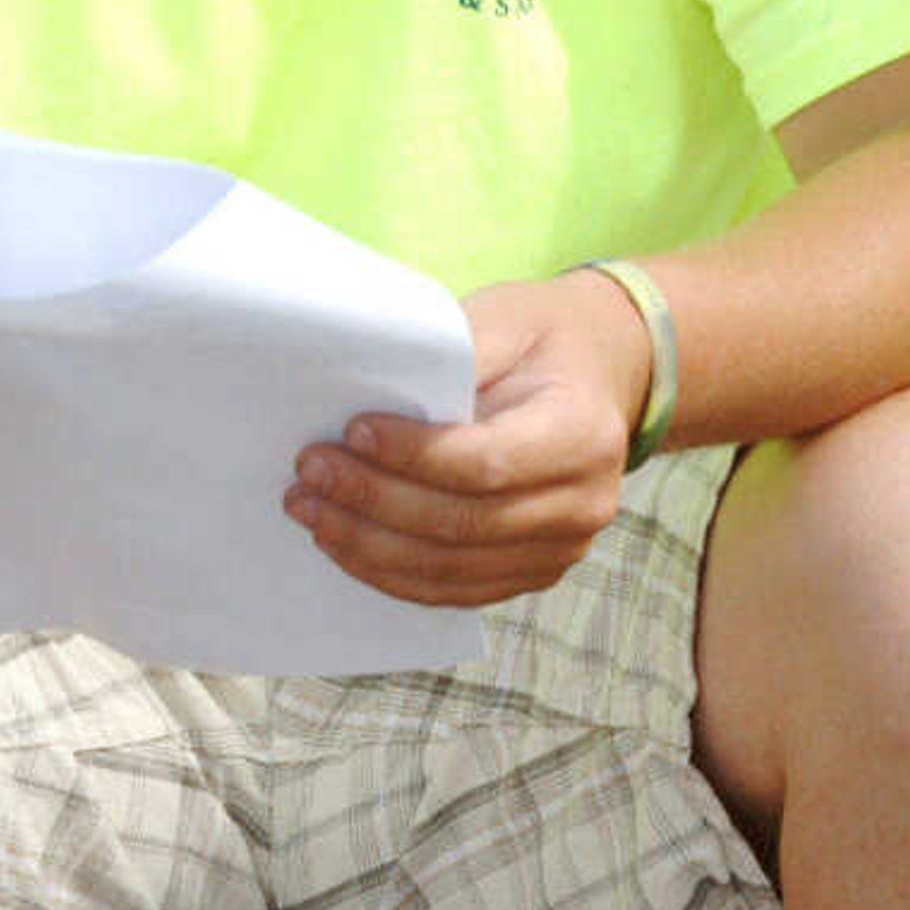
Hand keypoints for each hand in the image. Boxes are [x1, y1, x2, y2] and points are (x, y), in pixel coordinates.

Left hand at [287, 269, 650, 606]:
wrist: (599, 374)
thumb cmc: (544, 340)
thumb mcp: (509, 318)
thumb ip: (457, 351)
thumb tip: (379, 385)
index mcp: (583, 435)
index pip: (486, 463)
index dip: (413, 456)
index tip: (353, 431)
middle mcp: (582, 504)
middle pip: (461, 524)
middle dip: (373, 501)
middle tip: (310, 472)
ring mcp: (561, 549)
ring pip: (449, 568)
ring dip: (368, 545)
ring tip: (311, 509)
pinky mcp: (532, 572)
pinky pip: (453, 590)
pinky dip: (391, 573)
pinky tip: (346, 544)